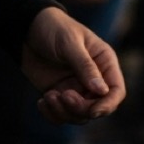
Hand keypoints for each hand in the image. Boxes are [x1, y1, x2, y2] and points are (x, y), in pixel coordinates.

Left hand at [21, 6, 125, 123]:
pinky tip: (41, 101)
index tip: (93, 111)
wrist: (27, 29)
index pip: (116, 90)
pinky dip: (52, 114)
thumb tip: (102, 91)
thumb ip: (85, 66)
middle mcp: (93, 79)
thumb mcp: (69, 43)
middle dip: (80, 108)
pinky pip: (61, 115)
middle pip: (97, 108)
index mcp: (103, 62)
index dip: (108, 104)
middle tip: (63, 95)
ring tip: (48, 96)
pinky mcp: (59, 95)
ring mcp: (76, 88)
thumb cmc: (54, 28)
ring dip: (63, 112)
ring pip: (79, 116)